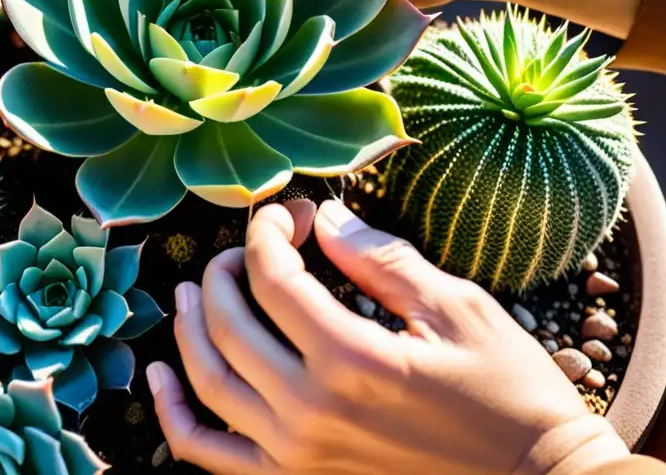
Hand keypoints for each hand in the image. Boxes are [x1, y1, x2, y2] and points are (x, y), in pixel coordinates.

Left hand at [147, 200, 629, 473]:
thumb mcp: (456, 309)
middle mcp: (310, 409)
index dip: (268, 232)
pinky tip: (159, 378)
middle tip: (249, 247)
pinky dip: (175, 416)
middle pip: (229, 321)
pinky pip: (209, 454)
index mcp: (352, 359)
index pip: (272, 277)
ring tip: (190, 291)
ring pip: (208, 380)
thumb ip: (380, 260)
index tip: (288, 214)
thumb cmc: (506, 392)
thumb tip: (322, 219)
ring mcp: (296, 453)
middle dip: (227, 269)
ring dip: (189, 327)